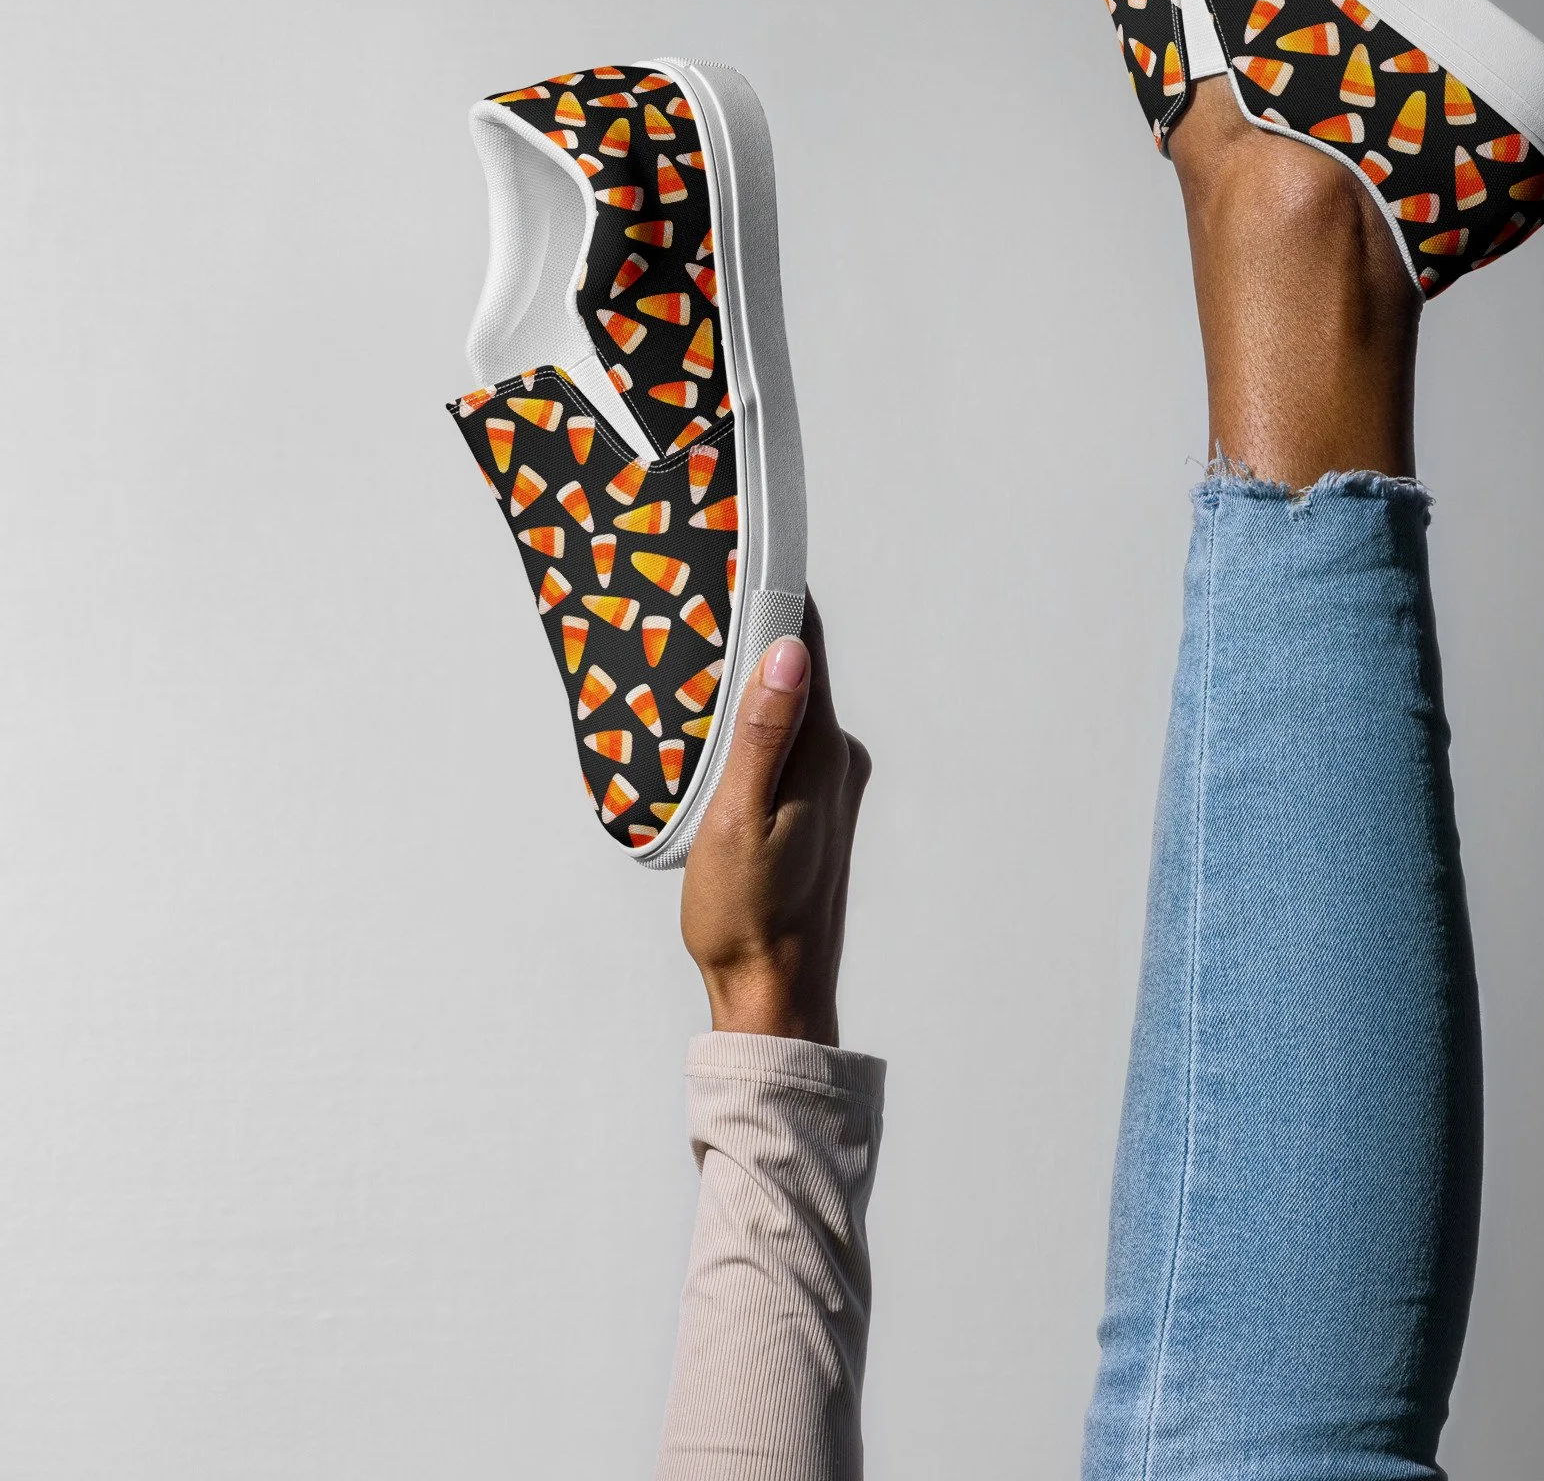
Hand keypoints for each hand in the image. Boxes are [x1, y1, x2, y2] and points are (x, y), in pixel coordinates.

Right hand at [681, 597, 868, 1046]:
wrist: (777, 994)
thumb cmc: (748, 915)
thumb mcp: (737, 820)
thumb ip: (763, 734)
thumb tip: (792, 651)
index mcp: (825, 752)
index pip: (808, 646)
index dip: (777, 595)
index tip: (740, 552)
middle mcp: (841, 759)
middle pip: (800, 670)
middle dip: (756, 631)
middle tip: (700, 596)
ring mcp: (834, 786)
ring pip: (792, 709)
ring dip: (754, 681)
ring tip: (699, 654)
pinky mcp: (820, 810)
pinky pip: (789, 743)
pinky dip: (758, 724)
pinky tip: (719, 730)